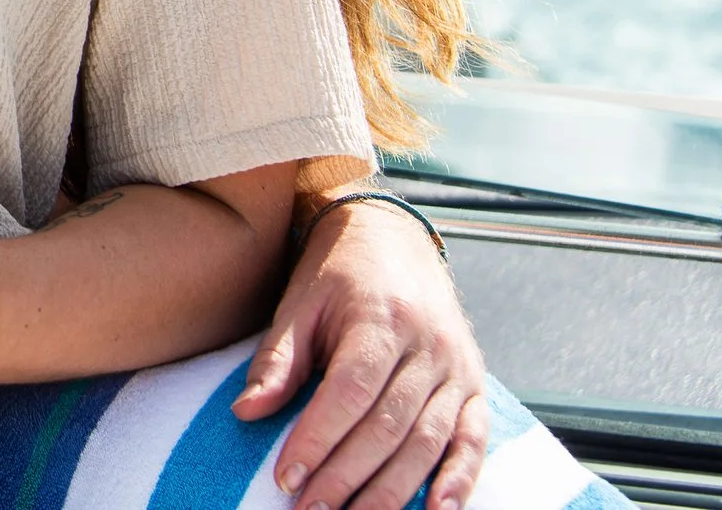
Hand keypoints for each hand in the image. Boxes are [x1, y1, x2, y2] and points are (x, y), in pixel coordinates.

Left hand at [232, 200, 486, 509]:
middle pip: (389, 425)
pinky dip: (459, 480)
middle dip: (348, 477)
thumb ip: (278, 359)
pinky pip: (473, 439)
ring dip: (392, 491)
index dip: (319, 438)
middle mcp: (427, 345)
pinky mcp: (475, 385)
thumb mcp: (298, 302)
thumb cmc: (336, 273)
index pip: (350, 392)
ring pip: (429, 441)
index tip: (287, 477)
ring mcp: (458, 368)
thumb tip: (246, 413)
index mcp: (379, 318)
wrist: (394, 235)